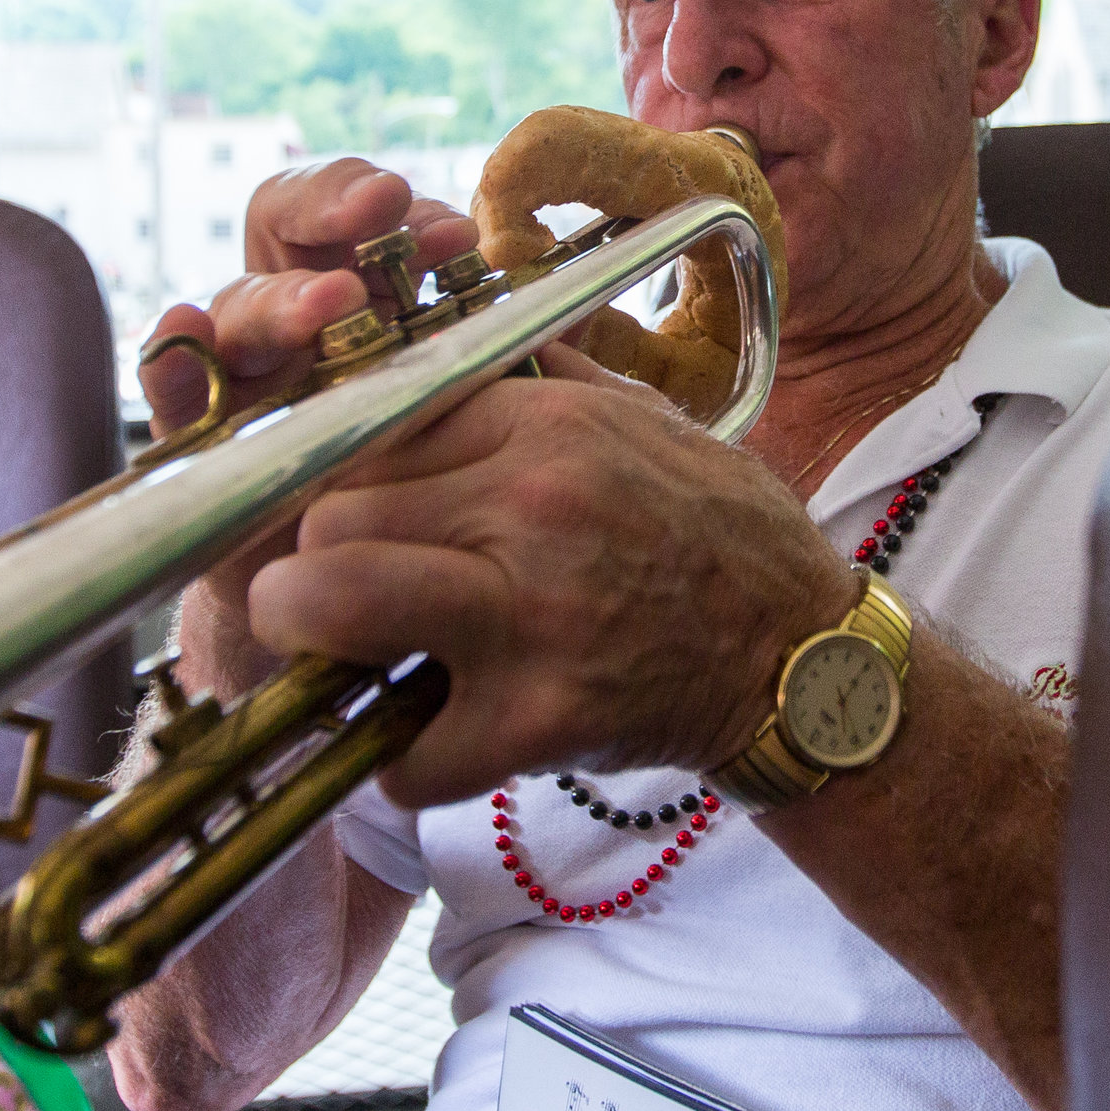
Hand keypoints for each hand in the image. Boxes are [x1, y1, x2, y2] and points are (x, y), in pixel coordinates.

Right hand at [137, 160, 476, 697]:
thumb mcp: (474, 416)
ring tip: (329, 302)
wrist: (371, 612)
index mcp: (357, 296)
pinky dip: (173, 358)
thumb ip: (504, 354)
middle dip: (328, 209)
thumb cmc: (431, 497)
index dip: (374, 194)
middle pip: (286, 237)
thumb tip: (583, 300)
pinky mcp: (200, 444)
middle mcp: (293, 324)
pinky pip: (174, 391)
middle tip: (383, 212)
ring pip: (238, 307)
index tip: (438, 222)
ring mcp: (243, 379)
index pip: (345, 210)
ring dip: (281, 294)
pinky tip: (182, 335)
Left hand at [245, 351, 861, 806]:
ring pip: (333, 606)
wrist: (804, 652)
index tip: (326, 520)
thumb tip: (434, 347)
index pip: (369, 430)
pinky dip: (401, 762)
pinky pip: (408, 749)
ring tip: (334, 662)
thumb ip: (534, 382)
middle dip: (305, 564)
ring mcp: (531, 614)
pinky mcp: (543, 718)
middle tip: (319, 598)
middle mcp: (530, 506)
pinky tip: (426, 742)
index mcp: (544, 427)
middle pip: (329, 516)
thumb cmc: (716, 533)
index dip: (329, 482)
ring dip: (312, 646)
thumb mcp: (637, 419)